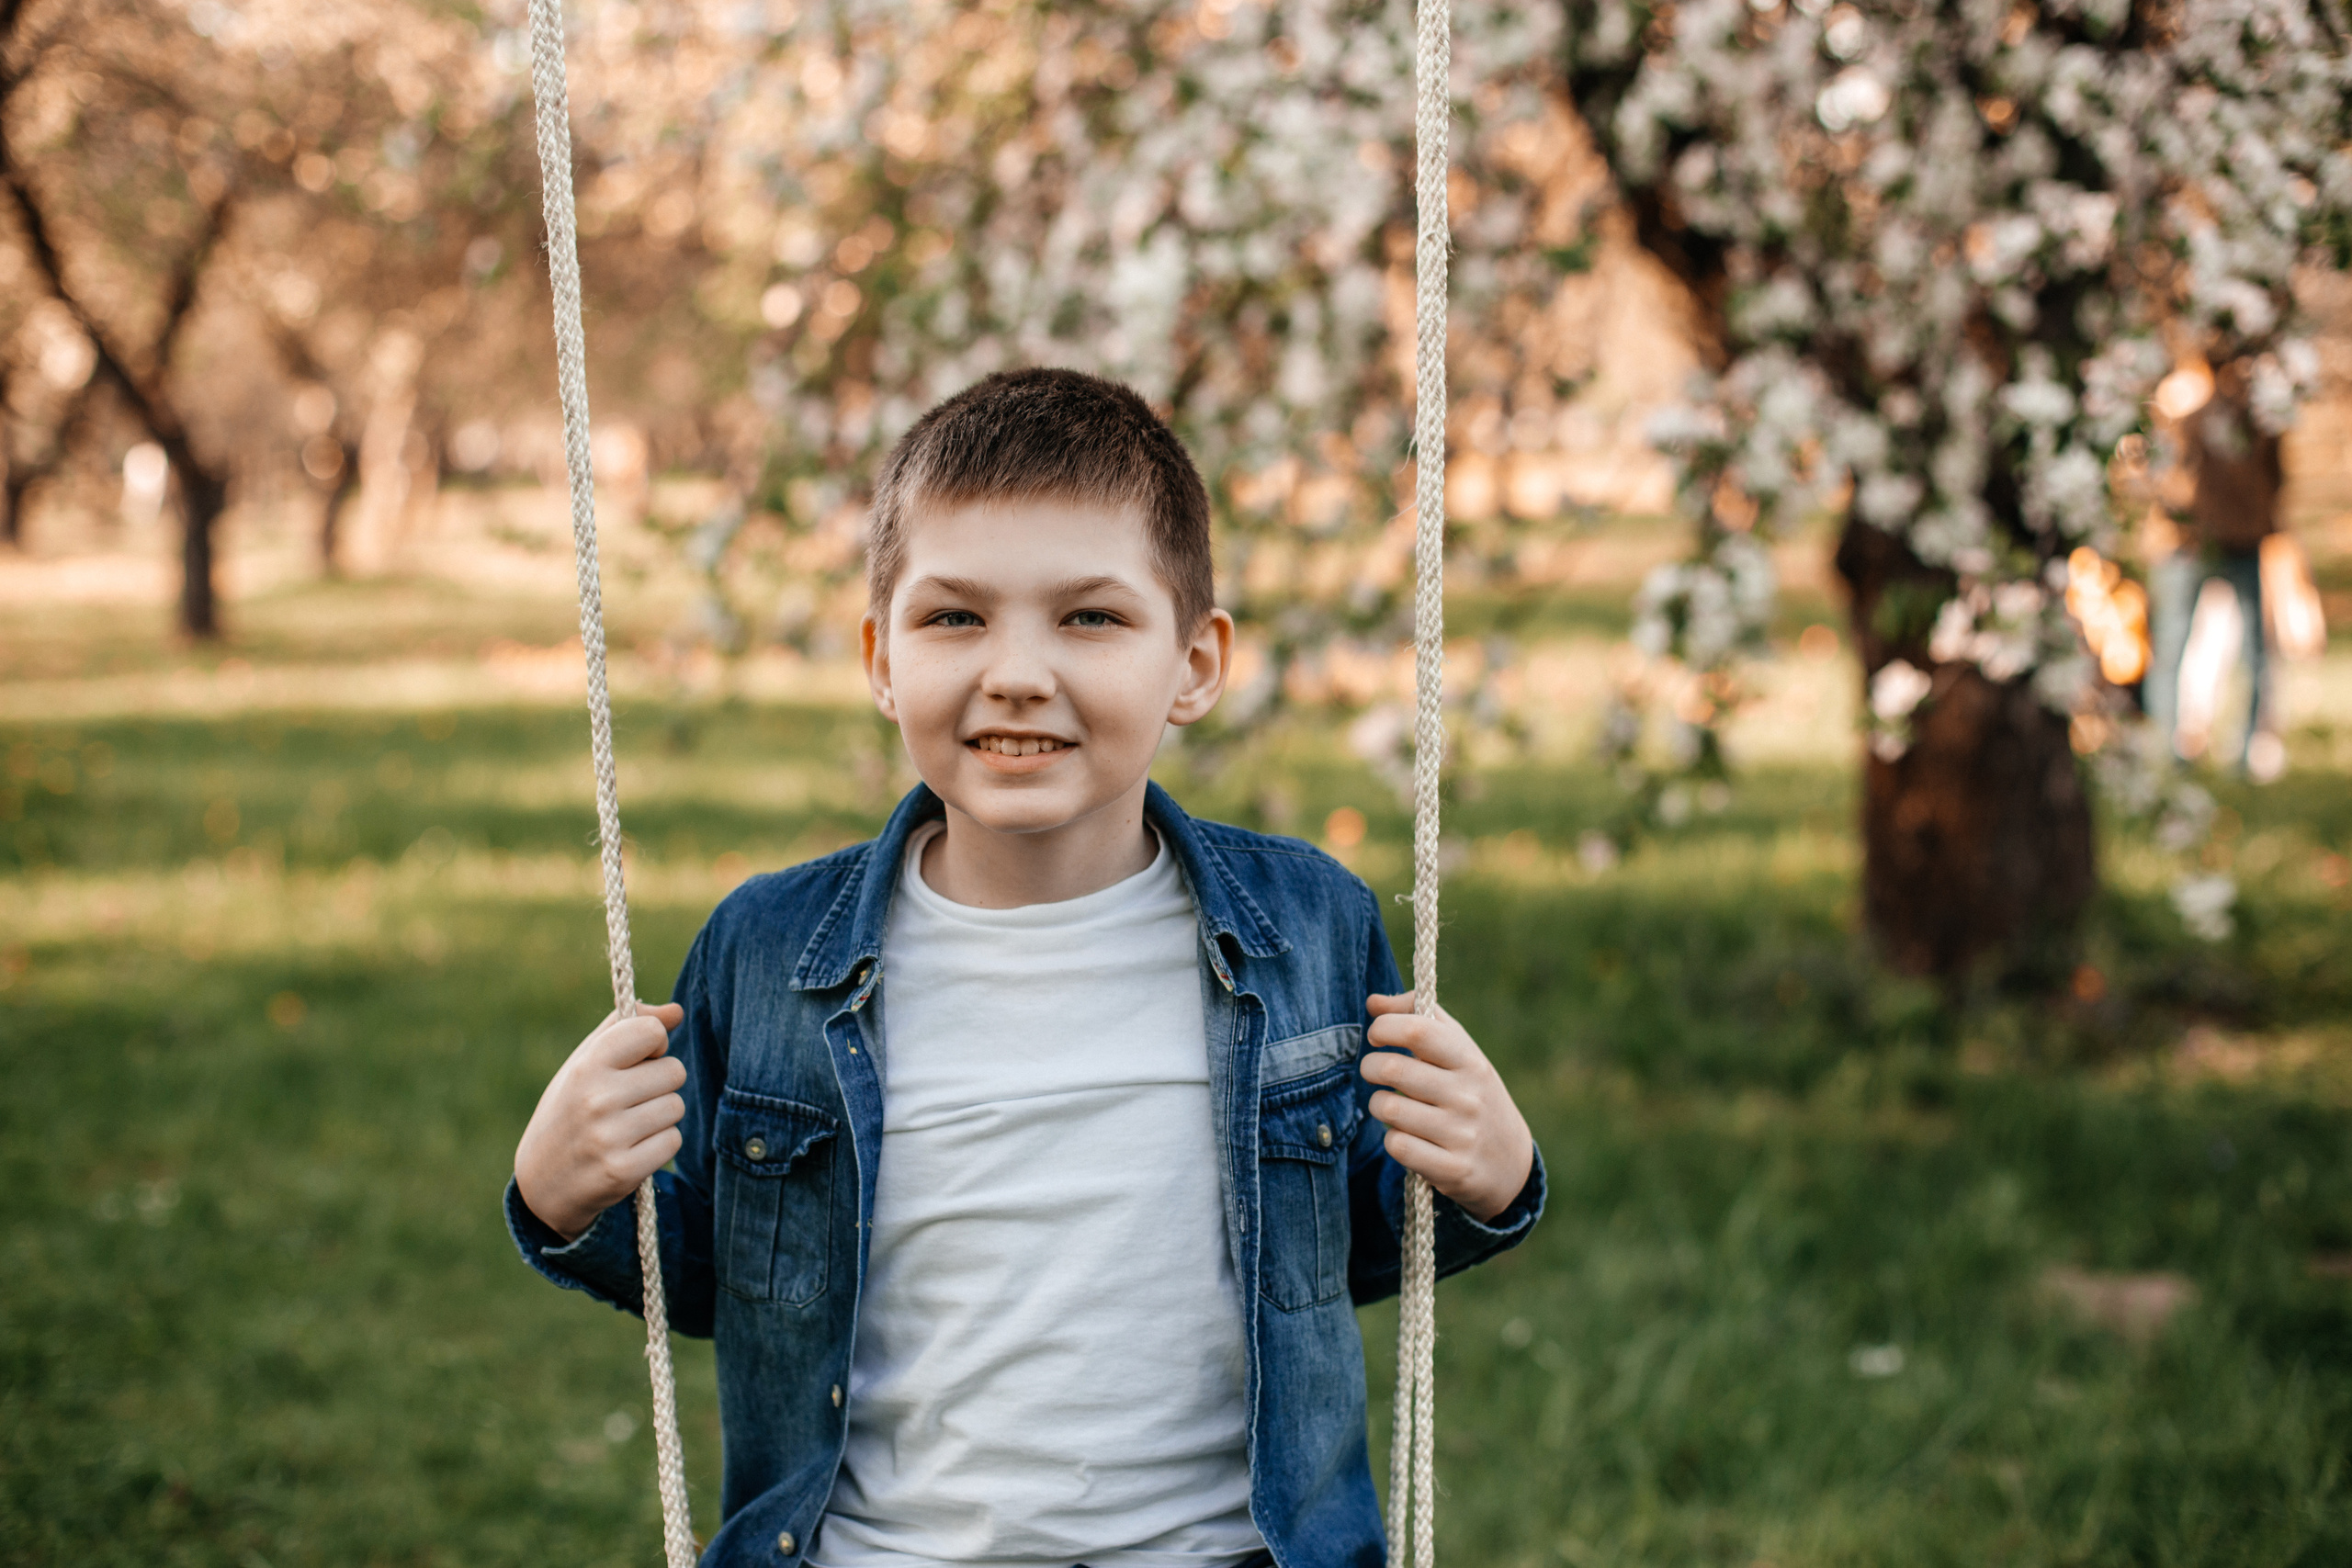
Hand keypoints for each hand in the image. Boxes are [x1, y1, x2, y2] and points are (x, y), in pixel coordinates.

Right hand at [514, 1002, 687, 1241]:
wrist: (542, 1181)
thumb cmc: (571, 1108)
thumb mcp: (584, 1062)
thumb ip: (627, 1028)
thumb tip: (676, 1011)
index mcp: (587, 1066)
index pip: (652, 1032)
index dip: (655, 1043)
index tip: (640, 1057)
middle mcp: (597, 1099)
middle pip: (674, 1071)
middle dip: (659, 1083)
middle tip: (630, 1099)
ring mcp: (610, 1137)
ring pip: (676, 1107)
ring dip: (660, 1115)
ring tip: (628, 1124)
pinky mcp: (623, 1170)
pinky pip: (672, 1141)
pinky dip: (659, 1144)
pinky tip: (632, 1149)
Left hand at [1360, 993, 1533, 1222]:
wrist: (1511, 1162)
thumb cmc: (1472, 1093)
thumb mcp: (1460, 1051)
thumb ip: (1419, 1017)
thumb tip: (1373, 1002)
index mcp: (1470, 1060)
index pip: (1418, 1029)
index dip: (1385, 1027)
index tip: (1377, 1036)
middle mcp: (1468, 1095)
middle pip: (1392, 1069)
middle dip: (1370, 1067)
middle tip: (1373, 1071)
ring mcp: (1462, 1134)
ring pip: (1388, 1109)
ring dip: (1378, 1105)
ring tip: (1390, 1106)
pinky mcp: (1452, 1169)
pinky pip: (1397, 1146)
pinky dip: (1392, 1139)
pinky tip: (1405, 1136)